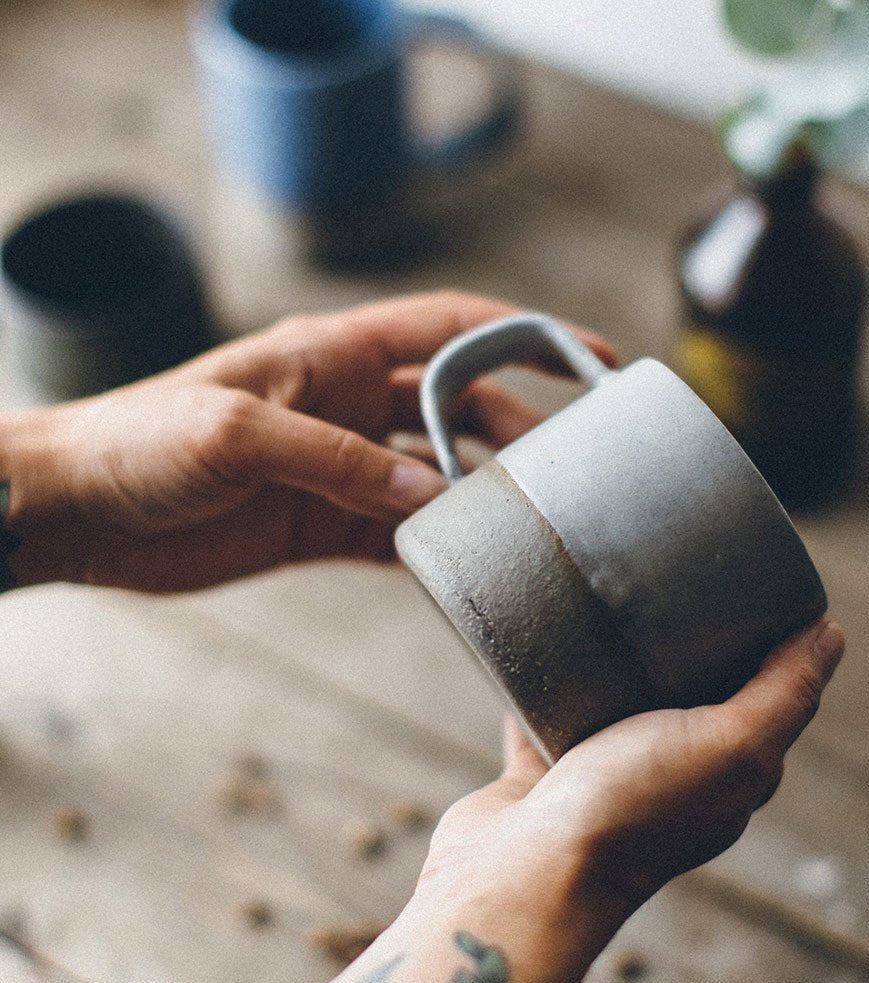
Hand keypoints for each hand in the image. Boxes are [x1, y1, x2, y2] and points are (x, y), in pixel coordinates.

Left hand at [0, 291, 615, 591]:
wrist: (78, 511)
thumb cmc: (138, 443)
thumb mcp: (238, 435)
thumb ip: (340, 461)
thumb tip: (428, 497)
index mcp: (335, 355)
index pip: (453, 328)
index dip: (524, 337)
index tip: (588, 359)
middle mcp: (348, 402)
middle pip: (458, 407)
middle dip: (515, 431)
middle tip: (565, 473)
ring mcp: (339, 464)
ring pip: (435, 472)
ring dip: (478, 495)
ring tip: (524, 525)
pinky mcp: (322, 520)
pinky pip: (397, 531)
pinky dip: (432, 546)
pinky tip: (464, 567)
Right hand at [418, 618, 844, 920]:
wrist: (521, 877)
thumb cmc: (631, 809)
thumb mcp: (728, 745)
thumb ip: (783, 694)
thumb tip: (832, 634)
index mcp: (728, 776)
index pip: (768, 701)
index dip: (772, 645)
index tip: (755, 584)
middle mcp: (672, 780)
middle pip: (693, 699)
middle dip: (693, 645)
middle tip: (680, 580)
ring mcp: (605, 780)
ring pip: (619, 707)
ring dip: (618, 665)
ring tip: (612, 602)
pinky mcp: (544, 777)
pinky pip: (551, 717)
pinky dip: (550, 683)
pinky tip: (541, 637)